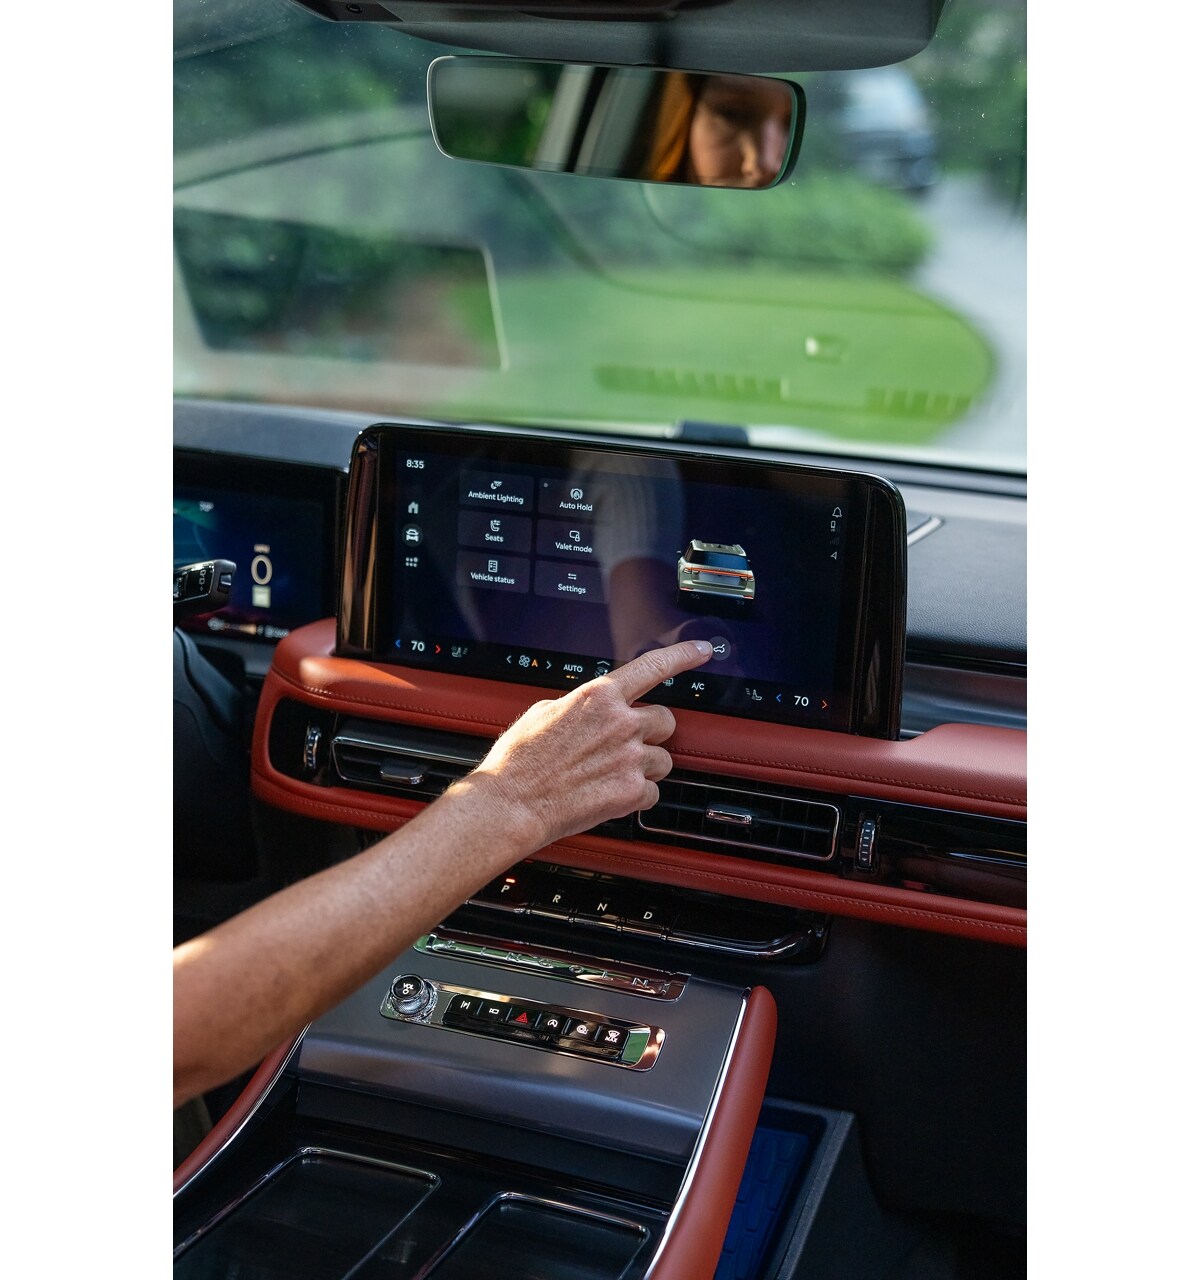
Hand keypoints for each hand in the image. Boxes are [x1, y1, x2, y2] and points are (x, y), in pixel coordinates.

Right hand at [472, 639, 712, 849]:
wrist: (512, 802)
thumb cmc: (519, 761)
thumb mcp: (545, 713)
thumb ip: (581, 706)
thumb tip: (593, 711)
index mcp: (598, 697)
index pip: (652, 666)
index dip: (683, 655)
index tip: (702, 650)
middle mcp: (620, 723)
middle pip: (666, 721)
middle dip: (651, 732)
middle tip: (627, 744)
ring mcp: (630, 757)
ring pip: (663, 760)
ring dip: (644, 767)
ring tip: (611, 776)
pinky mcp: (631, 791)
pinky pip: (653, 793)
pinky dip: (636, 797)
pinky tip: (609, 796)